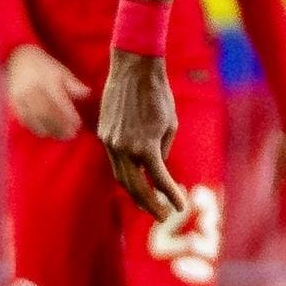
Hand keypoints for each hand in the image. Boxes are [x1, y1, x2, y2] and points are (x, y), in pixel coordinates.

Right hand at [5, 44, 88, 138]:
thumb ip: (73, 84)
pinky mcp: (13, 104)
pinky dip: (35, 128)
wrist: (17, 59)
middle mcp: (31, 90)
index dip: (68, 114)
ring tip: (61, 136)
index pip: (58, 100)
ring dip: (49, 129)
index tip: (78, 124)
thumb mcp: (61, 70)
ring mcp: (20, 98)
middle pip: (46, 112)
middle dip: (59, 125)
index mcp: (45, 80)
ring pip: (35, 118)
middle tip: (71, 135)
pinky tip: (45, 133)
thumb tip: (87, 93)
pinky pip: (24, 119)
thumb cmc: (44, 66)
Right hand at [97, 50, 185, 220]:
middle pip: (135, 187)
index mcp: (145, 147)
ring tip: (149, 205)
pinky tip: (135, 182)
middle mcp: (124, 148)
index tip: (181, 208)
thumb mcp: (170, 125)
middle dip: (150, 204)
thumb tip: (157, 169)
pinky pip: (114, 161)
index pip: (159, 180)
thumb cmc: (159, 95)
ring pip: (121, 177)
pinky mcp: (104, 134)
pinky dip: (125, 175)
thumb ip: (162, 150)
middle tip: (164, 217)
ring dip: (135, 194)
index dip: (171, 196)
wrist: (133, 68)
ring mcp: (110, 142)